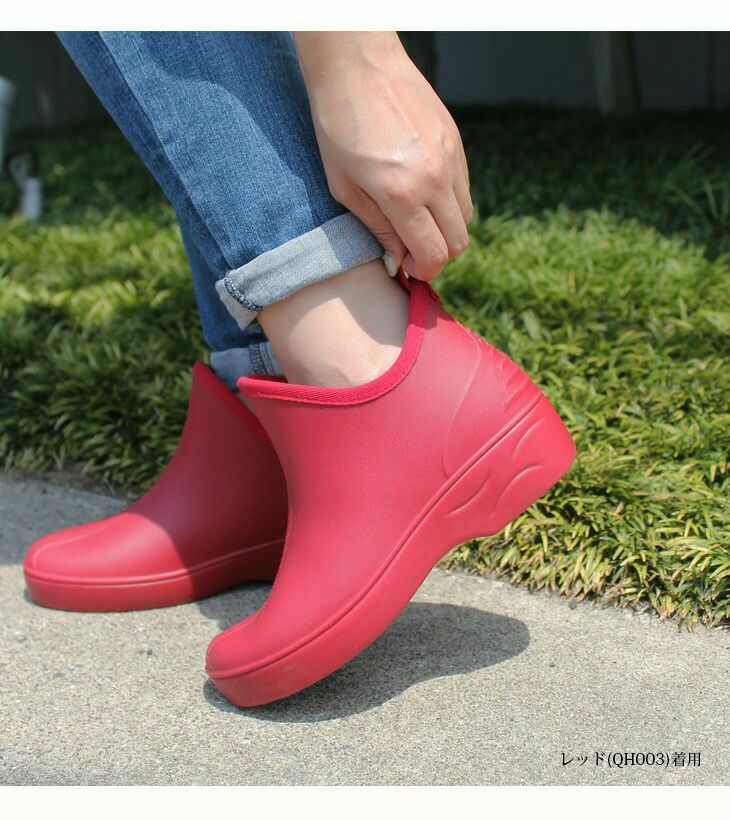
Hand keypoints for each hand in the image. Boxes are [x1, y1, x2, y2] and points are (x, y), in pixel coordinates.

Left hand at [294, 32, 472, 280]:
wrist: (357, 63)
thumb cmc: (338, 126)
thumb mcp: (344, 187)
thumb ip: (377, 228)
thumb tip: (398, 258)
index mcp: (403, 195)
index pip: (434, 254)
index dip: (423, 270)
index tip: (405, 265)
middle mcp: (435, 179)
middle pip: (458, 242)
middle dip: (436, 254)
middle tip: (409, 247)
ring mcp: (451, 158)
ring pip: (466, 217)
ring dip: (445, 228)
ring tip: (415, 218)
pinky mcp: (457, 141)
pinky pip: (464, 188)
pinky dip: (449, 201)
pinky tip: (422, 191)